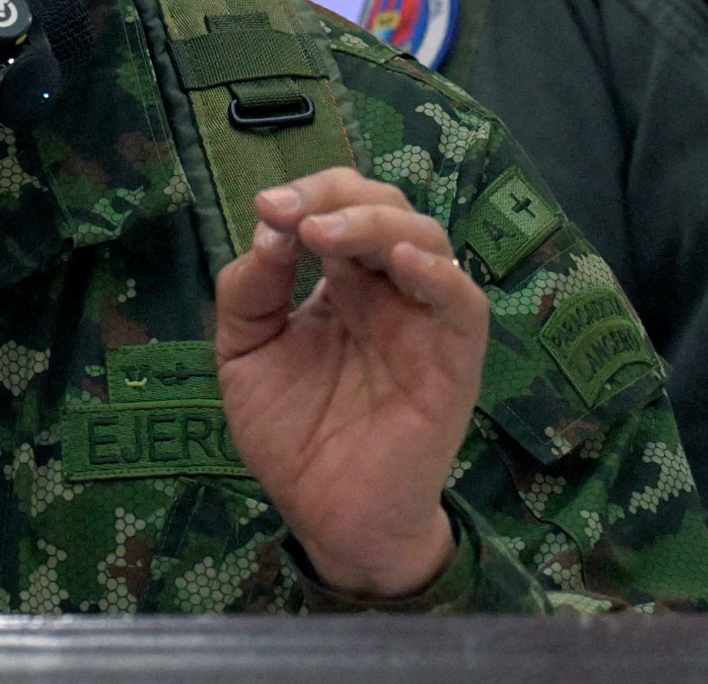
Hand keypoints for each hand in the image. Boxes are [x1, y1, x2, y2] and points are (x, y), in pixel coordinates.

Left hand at [213, 167, 488, 597]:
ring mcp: (422, 324)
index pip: (337, 206)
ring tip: (325, 234)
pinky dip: (439, 275)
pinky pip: (464, 306)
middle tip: (290, 215)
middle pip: (384, 207)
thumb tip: (270, 229)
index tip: (266, 206)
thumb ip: (250, 289)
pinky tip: (400, 262)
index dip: (307, 193)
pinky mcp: (452, 366)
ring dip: (376, 223)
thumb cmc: (288, 431)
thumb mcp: (244, 350)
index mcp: (340, 282)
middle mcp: (385, 291)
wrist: (323, 514)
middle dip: (335, 196)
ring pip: (427, 240)